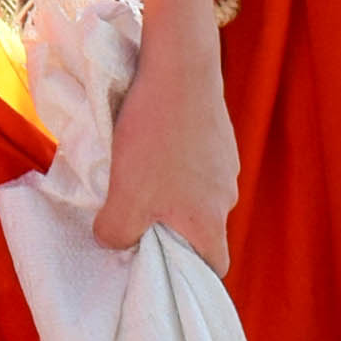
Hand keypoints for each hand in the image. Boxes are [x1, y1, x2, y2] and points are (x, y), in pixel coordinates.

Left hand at [93, 30, 236, 271]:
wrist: (179, 66)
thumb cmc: (155, 137)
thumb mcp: (126, 195)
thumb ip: (117, 232)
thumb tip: (113, 242)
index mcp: (210, 221)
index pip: (213, 267)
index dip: (189, 275)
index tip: (158, 268)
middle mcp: (226, 195)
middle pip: (199, 229)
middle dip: (167, 230)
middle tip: (132, 217)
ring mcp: (225, 162)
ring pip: (194, 193)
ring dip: (167, 192)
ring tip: (134, 173)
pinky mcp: (217, 134)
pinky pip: (194, 163)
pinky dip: (173, 161)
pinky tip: (147, 142)